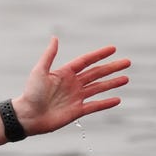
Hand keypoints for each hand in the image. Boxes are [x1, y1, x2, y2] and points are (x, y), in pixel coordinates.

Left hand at [12, 38, 130, 134]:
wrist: (27, 117)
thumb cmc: (31, 93)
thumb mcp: (40, 71)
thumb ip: (49, 55)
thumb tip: (55, 38)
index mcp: (64, 73)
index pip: (86, 61)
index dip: (99, 55)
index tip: (113, 49)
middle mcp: (72, 84)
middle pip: (96, 73)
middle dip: (111, 68)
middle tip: (127, 62)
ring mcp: (75, 97)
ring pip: (98, 88)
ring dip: (112, 83)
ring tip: (126, 78)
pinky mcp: (77, 111)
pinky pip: (95, 106)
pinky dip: (106, 103)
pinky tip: (117, 99)